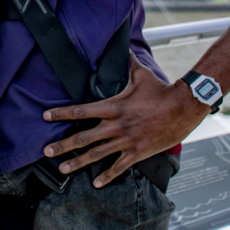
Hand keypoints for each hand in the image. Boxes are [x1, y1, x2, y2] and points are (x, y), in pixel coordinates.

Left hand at [42, 54, 209, 187]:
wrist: (184, 108)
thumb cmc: (162, 91)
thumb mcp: (141, 74)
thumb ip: (128, 62)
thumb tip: (124, 46)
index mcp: (114, 107)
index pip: (81, 110)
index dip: (62, 113)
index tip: (46, 116)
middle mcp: (117, 125)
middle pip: (84, 137)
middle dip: (63, 145)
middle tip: (46, 151)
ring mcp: (127, 140)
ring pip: (97, 154)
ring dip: (78, 162)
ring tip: (62, 169)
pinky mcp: (138, 152)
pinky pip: (119, 166)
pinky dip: (107, 176)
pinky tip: (96, 183)